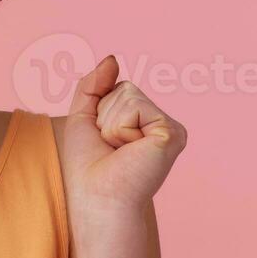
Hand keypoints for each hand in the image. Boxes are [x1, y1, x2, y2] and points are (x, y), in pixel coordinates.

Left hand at [60, 54, 186, 221]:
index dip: (100, 111)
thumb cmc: (88, 167)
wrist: (96, 199)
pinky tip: (130, 151)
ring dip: (111, 123)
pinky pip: (135, 106)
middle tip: (110, 148)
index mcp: (148, 122)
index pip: (120, 89)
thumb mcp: (85, 118)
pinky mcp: (171, 133)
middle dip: (105, 116)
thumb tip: (112, 59)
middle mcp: (164, 124)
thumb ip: (94, 86)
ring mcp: (171, 128)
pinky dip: (121, 127)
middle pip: (125, 89)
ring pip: (128, 95)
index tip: (104, 142)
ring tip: (119, 150)